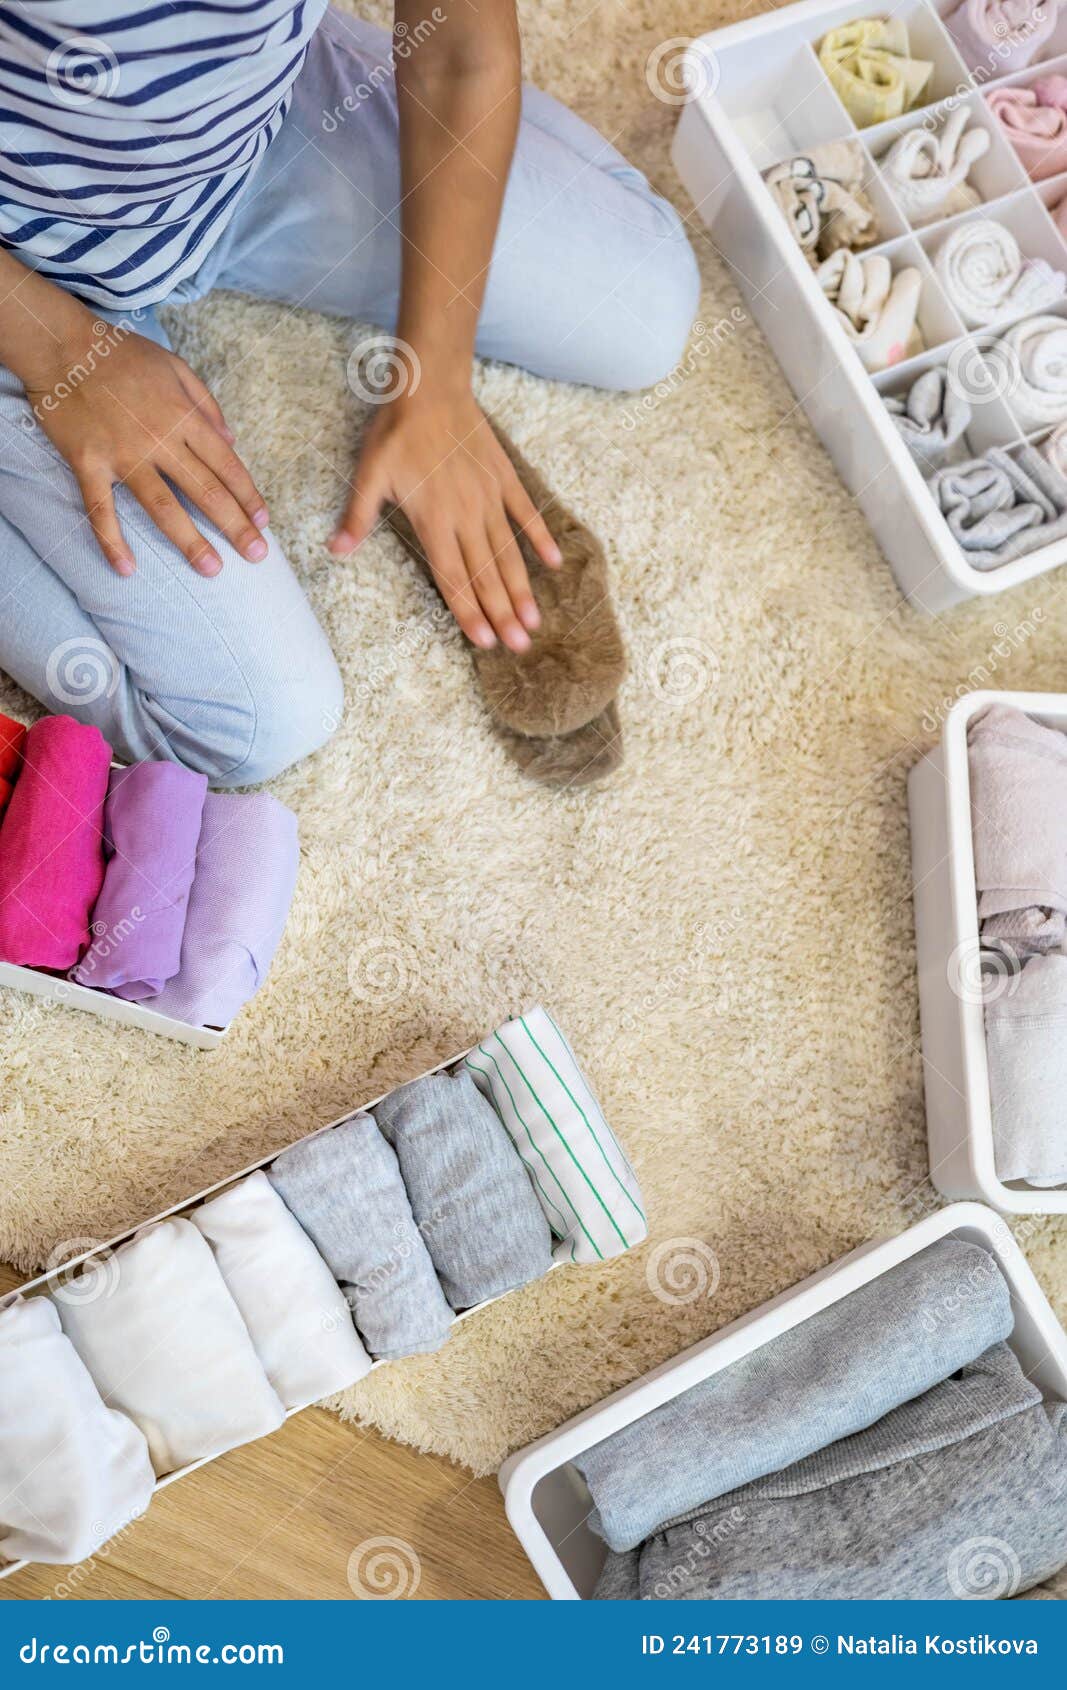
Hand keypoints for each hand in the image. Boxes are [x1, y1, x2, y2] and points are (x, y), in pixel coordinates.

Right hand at [26, 320, 268, 576]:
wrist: (62, 345)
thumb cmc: (122, 355)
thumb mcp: (176, 367)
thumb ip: (207, 405)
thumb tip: (232, 441)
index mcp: (185, 418)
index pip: (227, 466)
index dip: (248, 497)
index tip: (263, 523)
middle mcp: (160, 441)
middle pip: (205, 492)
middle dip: (235, 527)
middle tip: (256, 556)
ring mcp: (123, 455)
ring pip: (163, 507)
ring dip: (189, 541)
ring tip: (212, 569)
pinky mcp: (88, 464)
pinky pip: (101, 509)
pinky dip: (111, 540)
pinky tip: (125, 569)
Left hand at [330, 386, 560, 651]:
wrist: (430, 384)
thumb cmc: (395, 431)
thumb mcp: (367, 474)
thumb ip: (357, 517)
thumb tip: (335, 551)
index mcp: (433, 522)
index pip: (453, 578)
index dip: (468, 613)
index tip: (484, 641)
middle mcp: (466, 516)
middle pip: (486, 575)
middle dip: (502, 615)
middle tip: (519, 648)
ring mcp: (489, 498)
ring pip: (508, 553)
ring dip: (521, 589)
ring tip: (535, 622)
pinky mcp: (503, 478)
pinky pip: (525, 514)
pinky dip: (539, 538)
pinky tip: (552, 562)